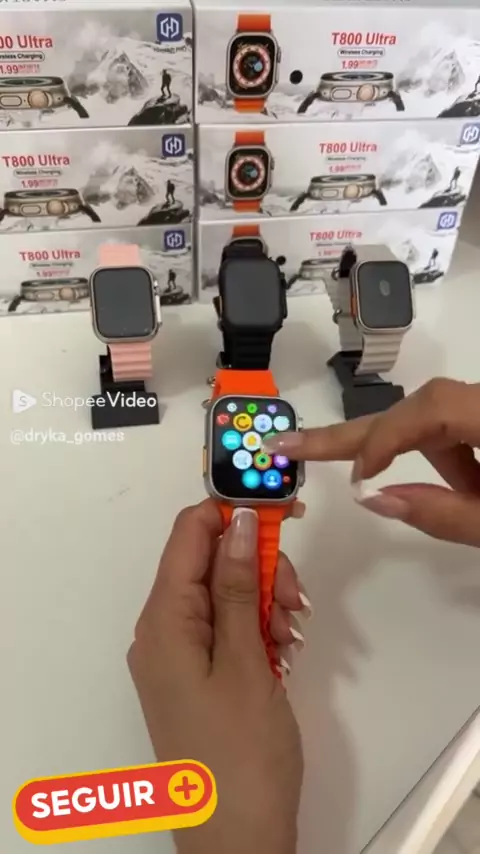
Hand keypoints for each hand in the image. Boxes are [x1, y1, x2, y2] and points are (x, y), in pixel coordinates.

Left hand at [128, 500, 310, 853]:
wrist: (237, 841)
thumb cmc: (240, 750)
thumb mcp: (245, 661)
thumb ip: (240, 587)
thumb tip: (238, 523)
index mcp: (163, 620)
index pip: (187, 535)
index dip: (231, 512)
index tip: (282, 509)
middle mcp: (162, 630)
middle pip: (210, 564)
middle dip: (259, 568)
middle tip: (297, 597)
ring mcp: (179, 655)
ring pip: (226, 596)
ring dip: (266, 602)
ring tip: (293, 637)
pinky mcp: (198, 676)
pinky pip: (227, 630)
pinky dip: (259, 630)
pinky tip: (285, 651)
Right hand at [264, 378, 479, 546]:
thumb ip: (441, 514)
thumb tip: (373, 499)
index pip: (427, 409)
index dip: (384, 440)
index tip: (358, 481)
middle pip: (415, 405)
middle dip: (355, 434)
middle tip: (290, 445)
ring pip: (433, 418)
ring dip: (412, 455)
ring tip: (421, 495)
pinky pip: (456, 427)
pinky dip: (444, 458)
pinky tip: (464, 490)